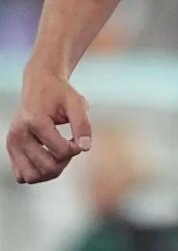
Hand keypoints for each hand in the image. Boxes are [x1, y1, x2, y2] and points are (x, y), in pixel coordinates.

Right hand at [5, 63, 91, 183]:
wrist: (41, 83)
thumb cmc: (61, 93)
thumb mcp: (77, 102)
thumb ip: (83, 124)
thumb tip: (85, 147)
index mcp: (34, 120)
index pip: (60, 151)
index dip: (76, 149)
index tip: (80, 138)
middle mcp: (18, 134)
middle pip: (46, 167)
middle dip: (65, 161)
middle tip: (71, 146)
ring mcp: (12, 143)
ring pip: (32, 176)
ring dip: (51, 171)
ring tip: (61, 153)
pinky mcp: (11, 149)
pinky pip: (23, 175)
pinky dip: (38, 172)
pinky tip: (49, 156)